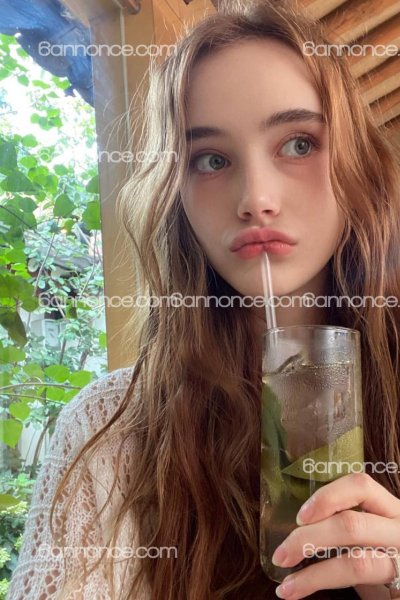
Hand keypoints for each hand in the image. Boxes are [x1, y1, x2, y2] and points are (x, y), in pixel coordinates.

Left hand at [270, 473, 399, 598]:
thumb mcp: (371, 534)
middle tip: (281, 554)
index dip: (327, 497)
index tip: (300, 516)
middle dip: (309, 539)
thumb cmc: (384, 557)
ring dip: (314, 575)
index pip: (361, 486)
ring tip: (287, 585)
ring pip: (357, 564)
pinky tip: (302, 594)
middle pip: (351, 526)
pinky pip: (361, 589)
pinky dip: (325, 590)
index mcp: (392, 510)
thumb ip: (345, 525)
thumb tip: (298, 526)